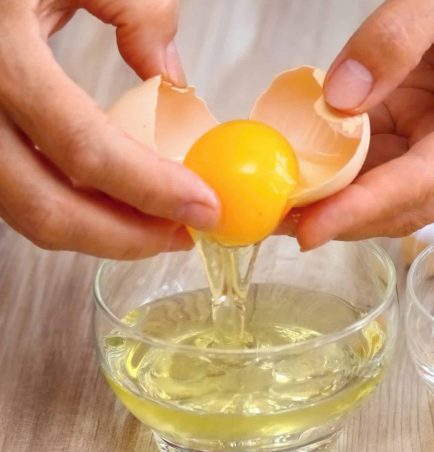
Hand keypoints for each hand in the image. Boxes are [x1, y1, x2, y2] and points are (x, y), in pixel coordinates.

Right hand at [0, 0, 218, 258]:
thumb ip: (134, 10)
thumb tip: (174, 80)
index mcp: (2, 57)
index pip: (84, 147)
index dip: (150, 189)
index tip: (204, 206)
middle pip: (44, 206)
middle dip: (126, 237)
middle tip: (184, 236)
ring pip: (24, 212)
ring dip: (98, 231)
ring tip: (158, 225)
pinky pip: (16, 192)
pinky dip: (70, 208)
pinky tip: (114, 201)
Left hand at [295, 0, 433, 249]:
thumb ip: (394, 39)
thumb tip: (339, 98)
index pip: (427, 181)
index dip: (366, 208)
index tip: (312, 228)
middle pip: (409, 204)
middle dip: (344, 217)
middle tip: (278, 219)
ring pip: (389, 194)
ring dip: (338, 200)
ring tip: (279, 201)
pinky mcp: (425, 134)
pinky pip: (380, 163)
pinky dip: (341, 170)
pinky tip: (303, 169)